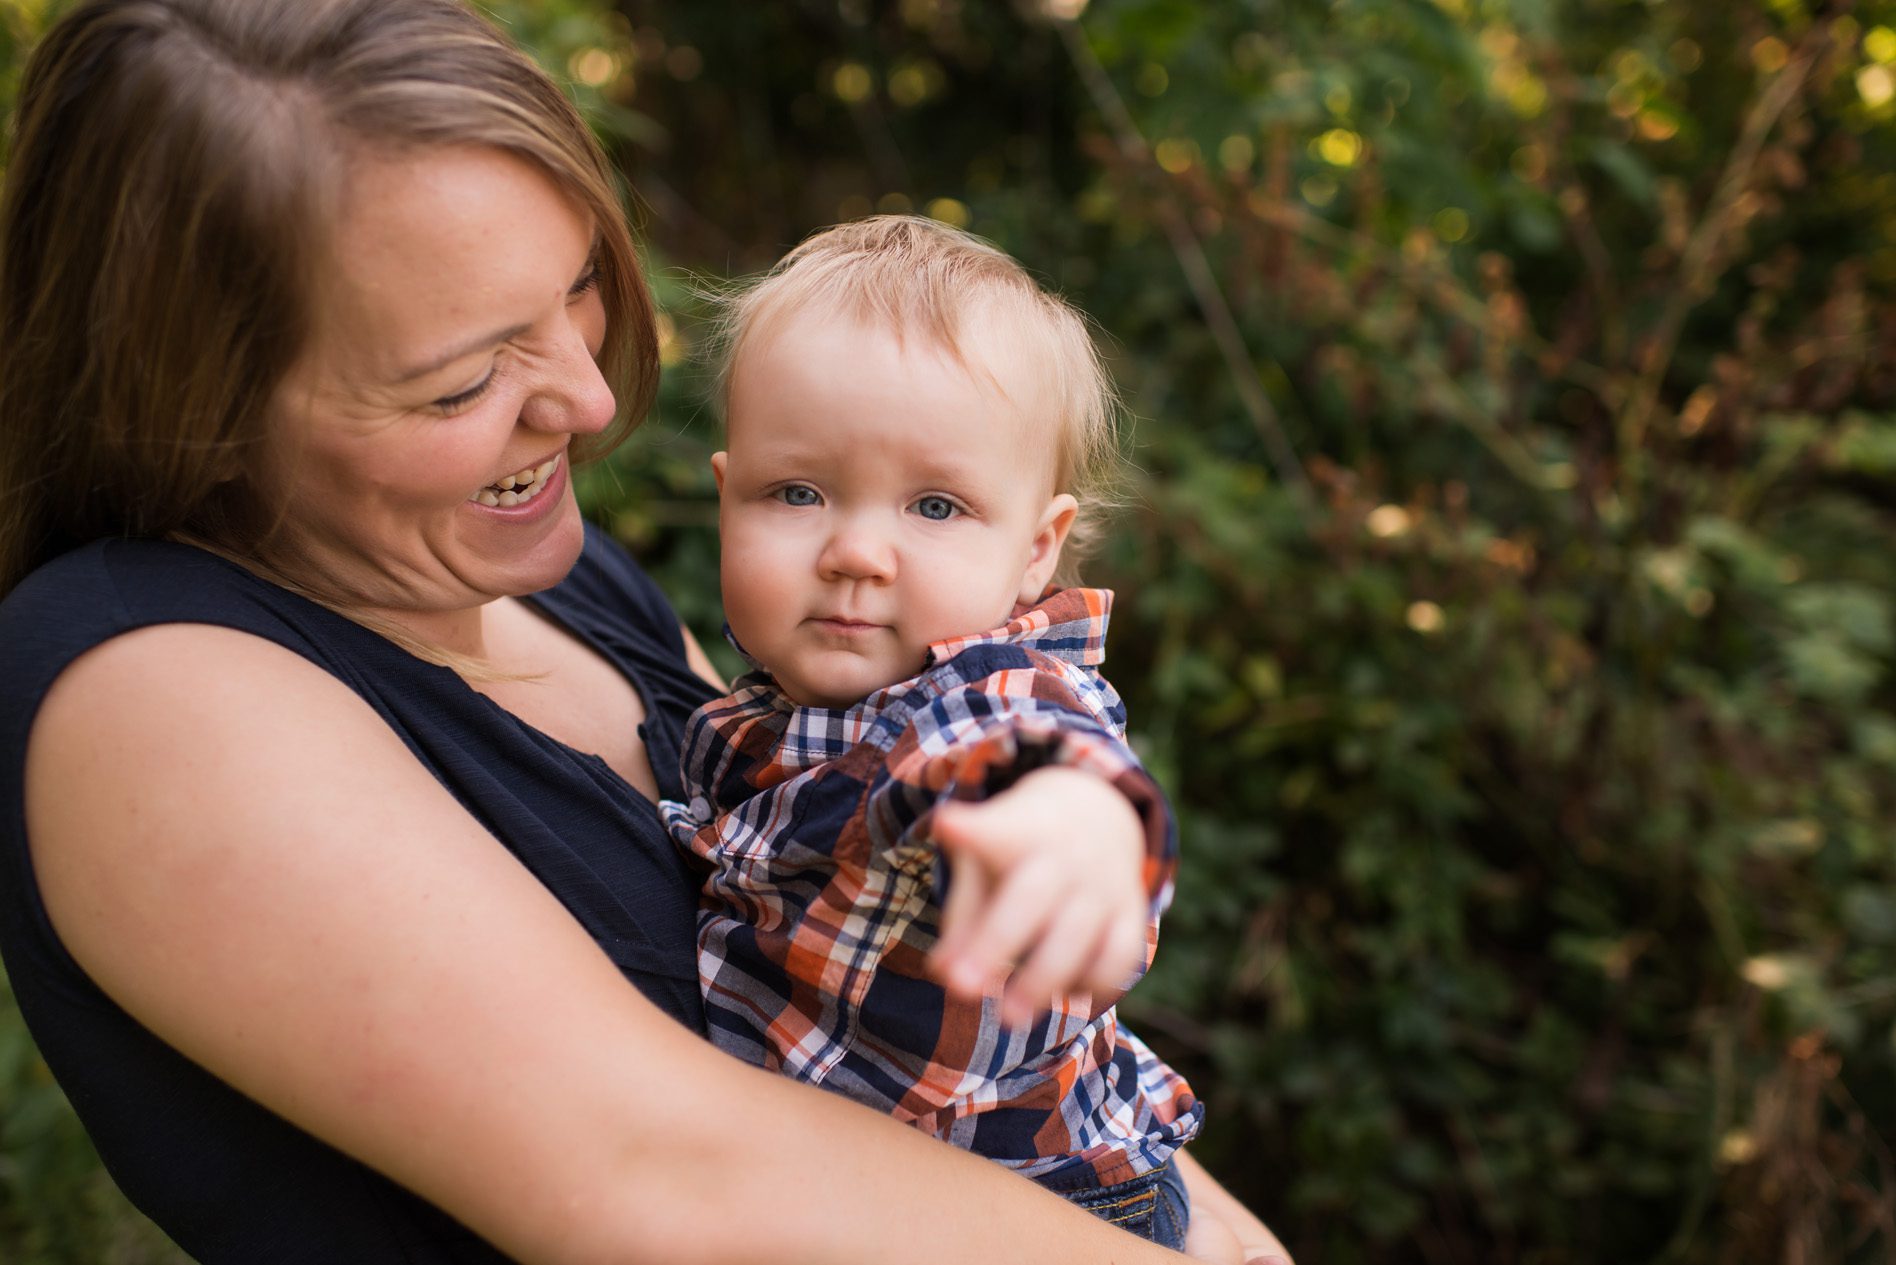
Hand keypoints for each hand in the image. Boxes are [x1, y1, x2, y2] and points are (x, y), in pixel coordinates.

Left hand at [926, 765, 1149, 1027]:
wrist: (1096, 813)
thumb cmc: (1021, 848)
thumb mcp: (986, 864)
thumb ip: (963, 917)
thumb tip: (943, 974)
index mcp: (1019, 831)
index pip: (995, 831)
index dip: (970, 830)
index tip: (947, 823)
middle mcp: (1065, 856)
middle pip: (1030, 897)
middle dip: (995, 944)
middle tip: (960, 988)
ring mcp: (1102, 885)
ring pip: (1078, 936)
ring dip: (1043, 982)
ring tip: (1009, 1018)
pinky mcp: (1131, 914)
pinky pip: (1119, 957)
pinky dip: (1094, 985)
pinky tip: (1064, 997)